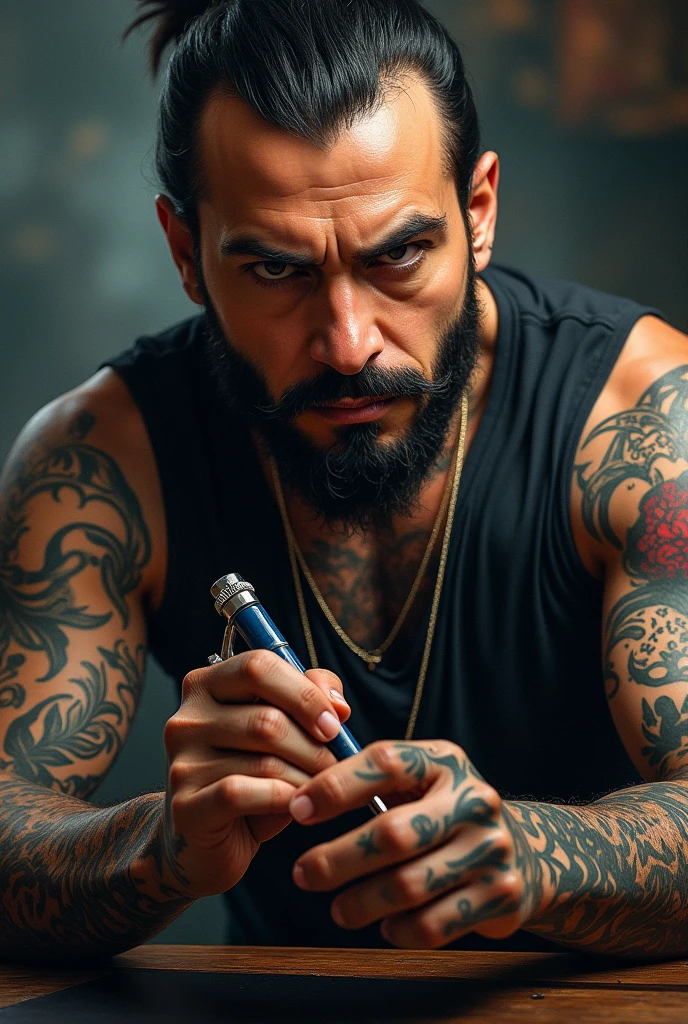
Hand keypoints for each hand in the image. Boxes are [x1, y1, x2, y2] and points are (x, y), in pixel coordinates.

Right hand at [159, 650, 350, 897]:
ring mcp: (182, 762)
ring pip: (263, 760)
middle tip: (335, 764)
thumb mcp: (282, 732)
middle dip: (313, 745)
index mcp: (207, 685)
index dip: (304, 693)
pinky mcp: (185, 805)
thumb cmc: (251, 779)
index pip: (258, 666)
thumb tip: (337, 704)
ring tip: (320, 789)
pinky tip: (295, 806)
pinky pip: (242, 793)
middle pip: (267, 718)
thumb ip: (308, 700)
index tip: (334, 722)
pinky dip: (280, 799)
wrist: (208, 842)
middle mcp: (187, 718)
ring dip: (305, 778)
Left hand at [288, 741, 541, 948]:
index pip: (386, 762)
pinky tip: (385, 925)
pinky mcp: (501, 895)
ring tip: (338, 910)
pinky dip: (400, 930)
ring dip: (362, 902)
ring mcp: (491, 848)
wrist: (525, 852)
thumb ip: (371, 779)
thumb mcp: (421, 782)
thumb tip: (299, 793)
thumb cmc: (445, 813)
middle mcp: (473, 800)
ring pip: (410, 885)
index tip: (297, 809)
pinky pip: (435, 924)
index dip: (336, 786)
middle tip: (302, 873)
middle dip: (338, 859)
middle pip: (393, 834)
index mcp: (446, 762)